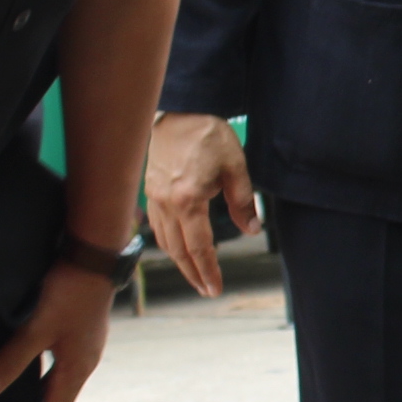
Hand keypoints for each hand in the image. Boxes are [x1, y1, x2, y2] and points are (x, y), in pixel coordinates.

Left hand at [0, 261, 114, 401]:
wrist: (94, 254)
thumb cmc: (67, 294)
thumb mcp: (34, 329)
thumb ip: (11, 361)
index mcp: (78, 368)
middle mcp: (87, 358)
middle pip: (59, 392)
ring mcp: (87, 340)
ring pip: (60, 372)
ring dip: (38, 379)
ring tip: (10, 377)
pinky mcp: (82, 323)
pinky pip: (63, 353)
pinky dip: (44, 360)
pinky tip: (27, 348)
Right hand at [147, 111, 259, 296]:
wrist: (179, 112)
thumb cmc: (208, 135)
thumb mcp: (236, 167)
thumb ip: (243, 202)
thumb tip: (252, 230)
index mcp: (189, 200)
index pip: (199, 246)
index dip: (208, 270)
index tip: (215, 288)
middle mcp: (166, 203)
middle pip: (178, 250)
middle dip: (193, 273)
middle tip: (206, 290)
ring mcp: (154, 197)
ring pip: (164, 240)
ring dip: (179, 261)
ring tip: (195, 274)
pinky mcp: (150, 190)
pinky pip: (157, 226)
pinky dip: (167, 242)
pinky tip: (178, 248)